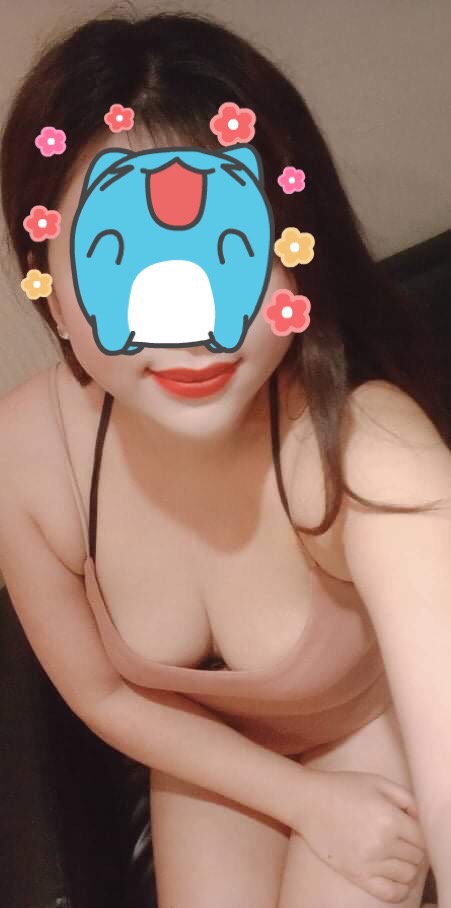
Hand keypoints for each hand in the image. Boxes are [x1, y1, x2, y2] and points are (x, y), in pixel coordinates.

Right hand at [295, 768, 427, 901]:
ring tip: (396, 855)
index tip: (410, 829)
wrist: (308, 801)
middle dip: (413, 849)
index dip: (419, 834)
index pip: (422, 838)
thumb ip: (406, 798)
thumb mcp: (377, 782)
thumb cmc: (343, 787)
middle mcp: (382, 843)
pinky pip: (390, 892)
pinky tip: (395, 877)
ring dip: (406, 866)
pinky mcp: (356, 874)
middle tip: (402, 840)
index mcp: (390, 818)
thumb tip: (419, 818)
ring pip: (407, 875)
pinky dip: (399, 889)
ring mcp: (369, 862)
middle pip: (416, 857)